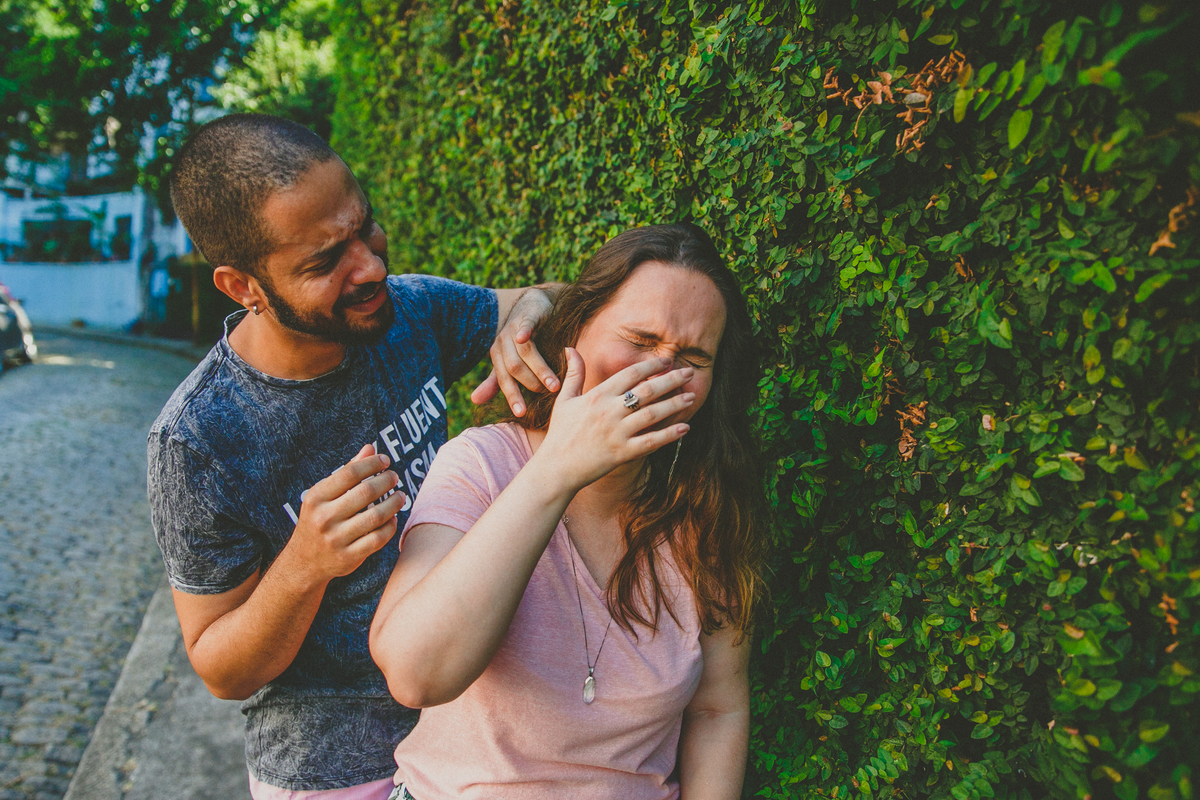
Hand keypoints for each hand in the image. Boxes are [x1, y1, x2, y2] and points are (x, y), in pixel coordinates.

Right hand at [284, 445, 407, 585]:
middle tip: (395, 477)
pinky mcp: (348, 557)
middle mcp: (324, 518)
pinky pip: (378, 538)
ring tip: (400, 496)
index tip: (386, 461)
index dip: (372, 464)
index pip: (350, 473)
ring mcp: (336, 539)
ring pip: (376, 516)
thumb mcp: (324, 495)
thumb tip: (370, 448)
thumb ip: (347, 471)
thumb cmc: (318, 520)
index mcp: (316, 497)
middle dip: (386, 481)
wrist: (303, 561)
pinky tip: (393, 518)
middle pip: (365, 492)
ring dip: (394, 503)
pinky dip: (390, 526)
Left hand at [471, 287, 558, 415]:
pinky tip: (524, 338)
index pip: (503, 380)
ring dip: (540, 370)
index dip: (512, 396)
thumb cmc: (522, 340)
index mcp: (497, 356)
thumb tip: (474, 400)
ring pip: (525, 352)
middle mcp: (503, 343)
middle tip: (549, 394)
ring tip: (554, 385)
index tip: (522, 413)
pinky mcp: (528, 316)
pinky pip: (525, 324)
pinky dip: (523, 331)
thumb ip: (495, 381)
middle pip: (514, 368)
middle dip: (531, 383)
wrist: (533, 307)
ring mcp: (514, 329)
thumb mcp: (508, 361)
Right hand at [532, 350, 693, 491]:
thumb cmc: (561, 433)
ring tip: (691, 397)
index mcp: (598, 396)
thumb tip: (570, 348)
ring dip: (674, 404)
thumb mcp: (564, 399)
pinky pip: (651, 442)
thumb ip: (574, 374)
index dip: (651, 365)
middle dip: (671, 380)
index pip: (630, 374)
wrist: (556, 468)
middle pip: (647, 391)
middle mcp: (609, 412)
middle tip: (690, 373)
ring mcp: (617, 433)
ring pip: (652, 414)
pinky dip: (669, 434)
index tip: (668, 360)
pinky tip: (685, 427)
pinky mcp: (622, 453)